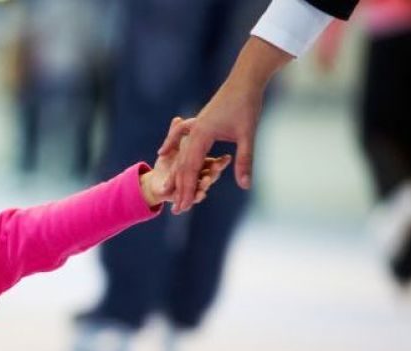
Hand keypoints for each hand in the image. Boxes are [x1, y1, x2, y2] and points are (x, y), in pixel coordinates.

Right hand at [158, 83, 260, 212]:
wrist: (244, 79)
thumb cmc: (247, 105)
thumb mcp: (248, 134)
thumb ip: (245, 160)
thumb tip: (245, 185)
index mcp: (201, 135)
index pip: (190, 168)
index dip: (186, 189)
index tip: (183, 207)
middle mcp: (193, 132)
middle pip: (182, 165)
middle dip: (179, 189)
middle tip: (176, 210)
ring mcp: (194, 127)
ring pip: (181, 155)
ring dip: (177, 175)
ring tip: (172, 192)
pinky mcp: (198, 124)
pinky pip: (181, 142)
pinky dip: (172, 149)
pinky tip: (162, 154)